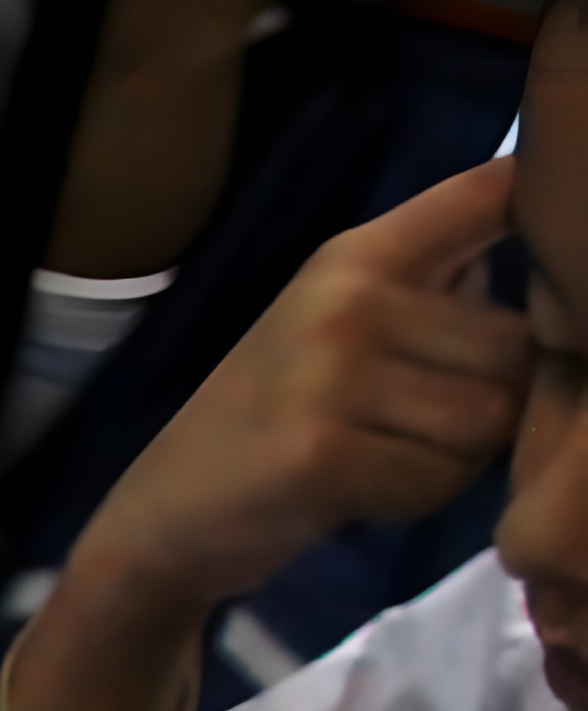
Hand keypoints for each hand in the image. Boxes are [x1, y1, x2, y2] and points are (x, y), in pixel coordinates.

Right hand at [69, 160, 525, 636]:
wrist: (163, 517)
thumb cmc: (271, 418)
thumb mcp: (342, 325)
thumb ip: (440, 280)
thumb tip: (555, 258)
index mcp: (357, 255)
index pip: (491, 192)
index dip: (549, 209)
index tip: (565, 242)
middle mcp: (347, 301)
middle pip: (518, 344)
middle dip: (492, 397)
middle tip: (423, 423)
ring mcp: (330, 376)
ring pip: (488, 419)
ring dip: (456, 456)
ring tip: (389, 457)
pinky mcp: (322, 456)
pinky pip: (438, 481)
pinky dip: (414, 500)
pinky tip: (361, 493)